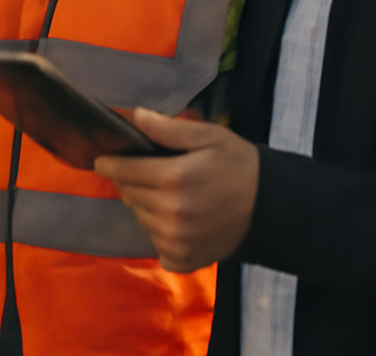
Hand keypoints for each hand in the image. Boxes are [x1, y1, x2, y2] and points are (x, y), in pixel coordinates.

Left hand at [93, 108, 259, 272]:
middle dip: (131, 182)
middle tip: (148, 173)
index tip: (103, 160)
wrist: (271, 207)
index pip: (123, 171)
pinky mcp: (184, 259)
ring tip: (167, 195)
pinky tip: (177, 221)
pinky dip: (160, 233)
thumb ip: (169, 128)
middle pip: (129, 195)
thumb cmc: (238, 165)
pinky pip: (156, 245)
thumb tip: (136, 116)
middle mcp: (170, 214)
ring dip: (146, 206)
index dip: (110, 164)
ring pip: (140, 219)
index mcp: (173, 179)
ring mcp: (176, 241)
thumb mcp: (208, 136)